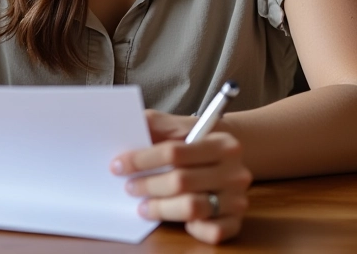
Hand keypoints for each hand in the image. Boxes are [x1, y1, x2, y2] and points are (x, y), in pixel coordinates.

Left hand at [110, 110, 250, 243]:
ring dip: (161, 208)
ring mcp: (237, 199)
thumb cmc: (198, 140)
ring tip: (143, 205)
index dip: (142, 160)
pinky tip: (177, 217)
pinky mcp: (236, 222)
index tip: (119, 165)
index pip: (174, 152)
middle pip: (181, 181)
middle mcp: (235, 171)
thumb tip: (128, 125)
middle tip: (129, 186)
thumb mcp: (180, 125)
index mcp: (222, 143)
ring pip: (192, 208)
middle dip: (148, 185)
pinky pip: (212, 232)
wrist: (231, 156)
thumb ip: (156, 123)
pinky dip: (192, 228)